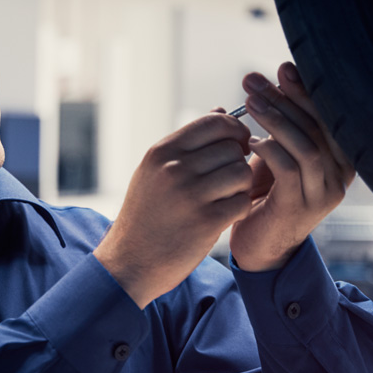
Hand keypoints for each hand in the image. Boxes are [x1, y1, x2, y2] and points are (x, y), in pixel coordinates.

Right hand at [94, 113, 253, 308]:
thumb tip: (221, 111)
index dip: (234, 131)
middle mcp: (174, 169)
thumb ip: (188, 144)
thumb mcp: (155, 172)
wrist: (130, 261)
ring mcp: (190, 195)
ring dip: (240, 187)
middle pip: (232, 149)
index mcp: (161, 153)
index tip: (237, 146)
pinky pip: (242, 202)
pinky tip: (225, 216)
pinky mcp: (206, 222)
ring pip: (241, 173)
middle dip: (237, 162)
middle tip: (226, 180)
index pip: (214, 123)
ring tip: (224, 198)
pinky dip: (239, 209)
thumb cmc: (146, 215)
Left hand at [230, 62, 355, 271]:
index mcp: (338, 158)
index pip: (328, 115)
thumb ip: (271, 126)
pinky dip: (271, 150)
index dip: (307, 90)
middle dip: (287, 98)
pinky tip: (252, 140)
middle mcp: (339, 175)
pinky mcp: (301, 208)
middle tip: (255, 81)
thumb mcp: (271, 157)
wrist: (258, 249)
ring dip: (277, 119)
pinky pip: (290, 170)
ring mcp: (323, 193)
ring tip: (251, 102)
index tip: (283, 68)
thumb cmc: (263, 199)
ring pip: (308, 145)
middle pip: (319, 125)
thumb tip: (256, 85)